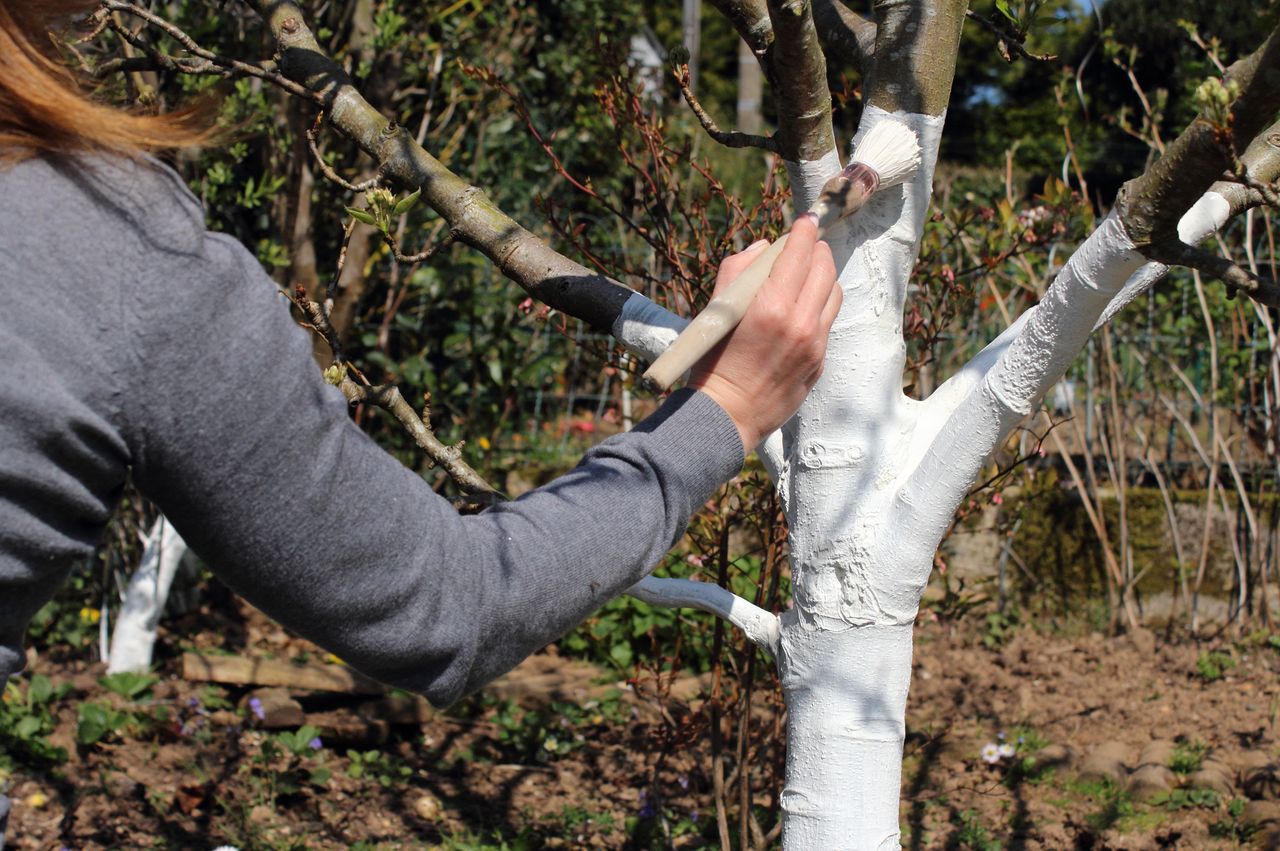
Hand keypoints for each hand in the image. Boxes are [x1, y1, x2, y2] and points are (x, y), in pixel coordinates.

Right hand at [689, 214, 840, 449]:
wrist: (726, 415)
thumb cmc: (712, 362)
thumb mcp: (715, 310)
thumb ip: (738, 270)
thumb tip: (764, 248)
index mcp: (772, 306)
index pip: (800, 252)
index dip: (804, 230)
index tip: (805, 220)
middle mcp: (800, 322)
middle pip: (825, 269)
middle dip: (817, 251)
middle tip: (805, 245)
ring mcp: (814, 344)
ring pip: (833, 294)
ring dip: (823, 277)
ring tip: (806, 275)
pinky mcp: (819, 361)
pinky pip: (827, 322)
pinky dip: (818, 306)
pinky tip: (801, 308)